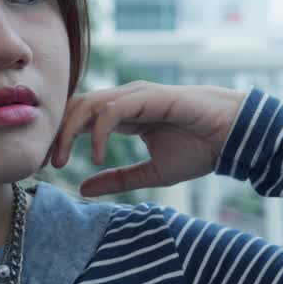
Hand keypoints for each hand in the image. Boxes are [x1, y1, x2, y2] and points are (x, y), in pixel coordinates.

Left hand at [49, 81, 247, 196]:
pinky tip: (98, 158)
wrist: (234, 138)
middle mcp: (126, 99)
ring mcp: (136, 95)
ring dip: (69, 133)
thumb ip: (118, 179)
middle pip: (76, 108)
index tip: (50, 165)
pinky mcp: (149, 96)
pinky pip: (112, 110)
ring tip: (63, 161)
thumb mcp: (151, 173)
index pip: (79, 118)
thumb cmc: (199, 150)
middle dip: (57, 134)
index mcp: (124, 114)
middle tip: (48, 164)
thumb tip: (82, 189)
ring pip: (88, 105)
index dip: (60, 138)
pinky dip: (99, 132)